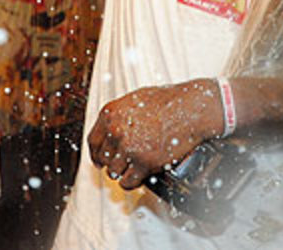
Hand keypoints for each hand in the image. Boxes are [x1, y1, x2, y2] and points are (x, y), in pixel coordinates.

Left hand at [87, 79, 222, 189]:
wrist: (189, 109)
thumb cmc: (168, 101)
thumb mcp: (135, 100)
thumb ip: (120, 115)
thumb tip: (113, 129)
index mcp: (110, 114)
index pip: (93, 141)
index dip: (96, 154)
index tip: (100, 160)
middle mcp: (115, 131)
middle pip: (103, 158)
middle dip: (111, 164)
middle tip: (120, 166)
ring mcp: (128, 148)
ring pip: (114, 172)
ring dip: (122, 173)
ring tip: (131, 170)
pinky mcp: (143, 163)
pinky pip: (128, 182)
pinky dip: (131, 183)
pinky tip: (136, 178)